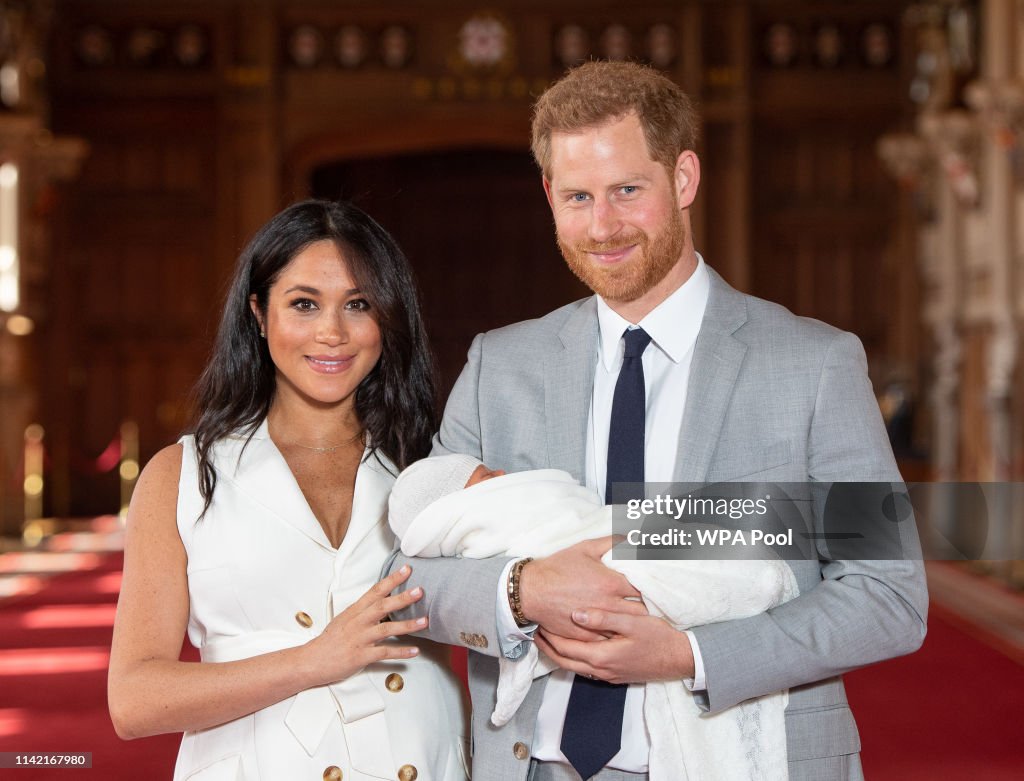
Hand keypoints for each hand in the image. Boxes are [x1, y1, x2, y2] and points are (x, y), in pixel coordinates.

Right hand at [304, 565, 426, 685]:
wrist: (312, 660)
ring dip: (407, 625)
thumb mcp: (345, 619)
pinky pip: (384, 653)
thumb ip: (363, 611)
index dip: (391, 580)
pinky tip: (415, 651)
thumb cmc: (330, 640)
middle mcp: (358, 622)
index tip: (407, 569)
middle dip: (402, 598)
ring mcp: (360, 639)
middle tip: (420, 591)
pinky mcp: (361, 656)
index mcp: (355, 611)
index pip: (375, 591)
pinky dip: (401, 652)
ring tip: (424, 622)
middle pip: (382, 606)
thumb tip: (381, 601)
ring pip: (386, 629)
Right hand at [518, 537, 645, 640]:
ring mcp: (598, 622)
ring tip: (638, 620)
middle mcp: (608, 604)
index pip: (644, 589)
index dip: (651, 588)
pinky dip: (616, 635)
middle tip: (649, 604)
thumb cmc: (558, 568)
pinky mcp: (587, 636)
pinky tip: (619, 631)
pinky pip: (610, 639)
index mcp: (611, 583)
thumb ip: (611, 542)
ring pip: (627, 627)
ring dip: (633, 623)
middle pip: (641, 611)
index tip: (653, 587)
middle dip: (647, 607)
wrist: (532, 590)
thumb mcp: (585, 548)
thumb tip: (629, 537)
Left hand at [534, 608, 694, 683]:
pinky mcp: (614, 675)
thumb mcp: (632, 622)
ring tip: (548, 636)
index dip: (549, 636)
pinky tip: (573, 644)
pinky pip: (585, 668)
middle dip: (547, 646)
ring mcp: (607, 675)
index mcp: (601, 656)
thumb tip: (576, 614)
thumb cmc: (658, 638)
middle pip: (563, 661)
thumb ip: (603, 618)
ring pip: (573, 667)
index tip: (538, 621)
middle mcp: (600, 670)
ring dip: (558, 653)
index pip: (564, 648)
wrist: (679, 659)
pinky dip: (573, 657)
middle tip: (535, 630)